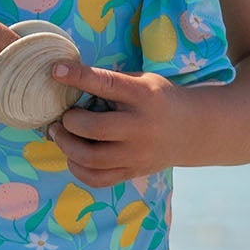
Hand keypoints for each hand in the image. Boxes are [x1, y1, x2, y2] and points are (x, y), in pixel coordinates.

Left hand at [47, 63, 192, 188]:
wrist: (192, 130)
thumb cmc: (158, 99)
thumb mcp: (143, 81)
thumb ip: (111, 82)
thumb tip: (67, 80)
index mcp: (144, 96)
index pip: (107, 84)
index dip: (79, 77)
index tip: (56, 71)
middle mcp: (141, 127)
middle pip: (94, 129)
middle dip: (69, 121)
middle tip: (64, 116)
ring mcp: (137, 154)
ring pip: (91, 159)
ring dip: (66, 146)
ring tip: (60, 135)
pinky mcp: (132, 172)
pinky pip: (97, 179)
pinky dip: (77, 168)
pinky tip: (73, 156)